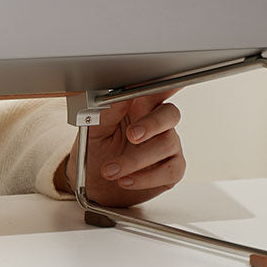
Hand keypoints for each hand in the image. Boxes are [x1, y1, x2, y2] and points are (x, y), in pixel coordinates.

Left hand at [57, 93, 184, 207]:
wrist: (96, 185)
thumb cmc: (97, 151)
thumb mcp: (94, 130)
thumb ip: (107, 113)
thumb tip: (117, 98)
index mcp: (138, 106)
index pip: (156, 89)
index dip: (166, 84)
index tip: (167, 81)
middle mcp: (157, 123)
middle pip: (170, 114)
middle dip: (152, 124)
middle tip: (131, 135)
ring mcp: (168, 145)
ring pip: (166, 144)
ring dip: (135, 159)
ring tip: (111, 170)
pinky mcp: (172, 168)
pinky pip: (170, 170)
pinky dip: (145, 178)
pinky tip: (126, 180)